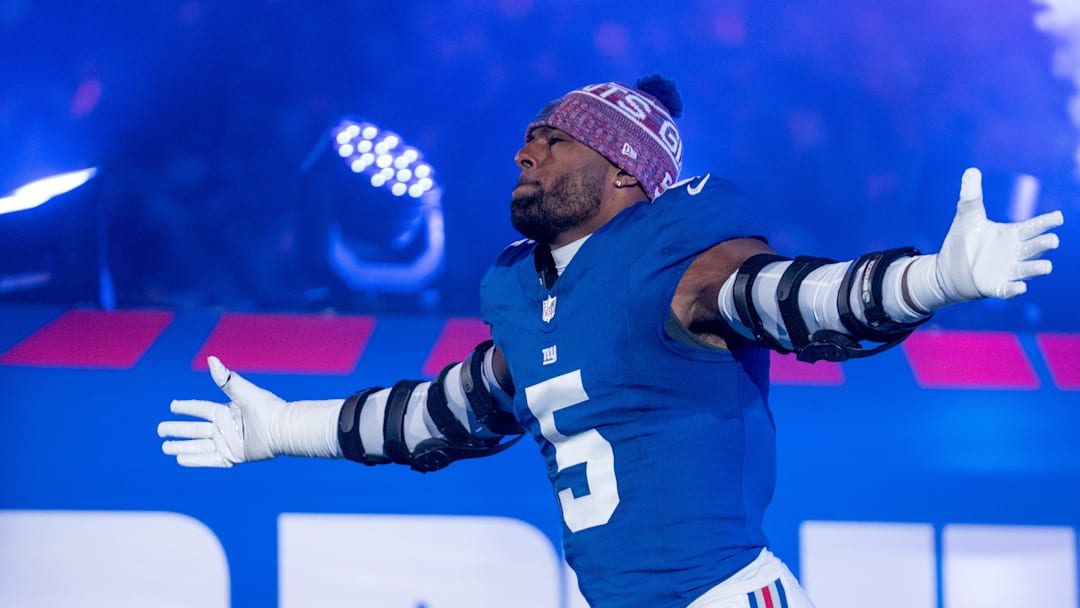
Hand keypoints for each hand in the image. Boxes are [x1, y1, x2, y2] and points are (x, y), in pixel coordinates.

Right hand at [158, 356, 282, 466]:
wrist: (283, 430)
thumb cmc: (267, 408)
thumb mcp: (243, 392)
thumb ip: (226, 378)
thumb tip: (211, 359)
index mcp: (226, 411)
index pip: (200, 409)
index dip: (186, 408)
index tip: (171, 406)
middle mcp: (225, 427)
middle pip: (195, 429)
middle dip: (177, 430)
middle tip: (159, 430)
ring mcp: (228, 443)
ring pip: (198, 445)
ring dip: (181, 446)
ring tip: (164, 447)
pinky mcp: (233, 456)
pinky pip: (209, 459)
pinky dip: (195, 460)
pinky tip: (180, 459)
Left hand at [924, 168, 1062, 304]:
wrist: (946, 269)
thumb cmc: (963, 241)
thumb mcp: (967, 217)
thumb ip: (971, 196)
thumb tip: (971, 170)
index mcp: (1011, 235)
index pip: (1033, 227)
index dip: (1045, 222)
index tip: (1058, 217)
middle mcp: (1014, 253)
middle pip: (1034, 248)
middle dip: (1043, 244)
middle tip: (1052, 239)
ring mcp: (1007, 271)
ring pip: (1027, 270)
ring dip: (1036, 269)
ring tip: (1046, 267)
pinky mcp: (995, 287)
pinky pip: (1008, 289)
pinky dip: (1014, 289)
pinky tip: (1021, 288)